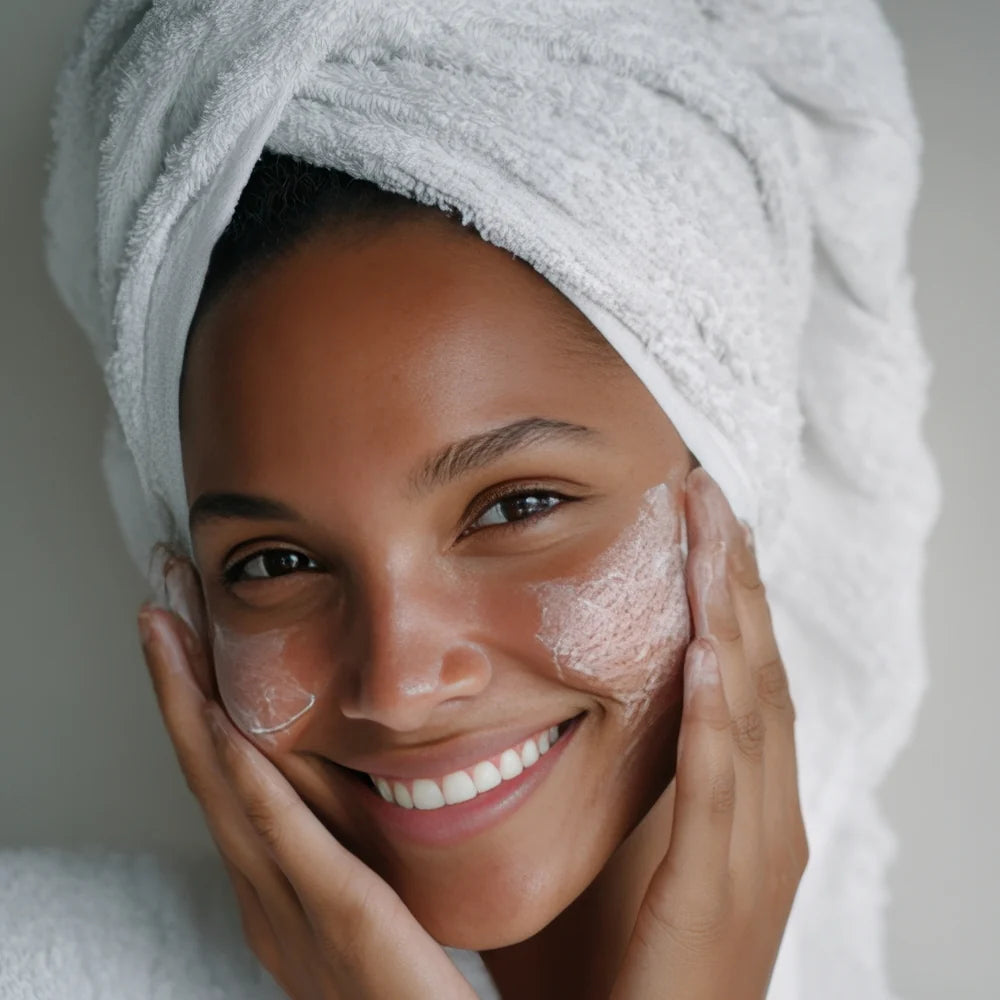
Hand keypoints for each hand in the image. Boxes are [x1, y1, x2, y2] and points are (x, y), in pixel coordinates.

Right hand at [138, 562, 477, 999]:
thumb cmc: (412, 978)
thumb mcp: (369, 887)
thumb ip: (343, 833)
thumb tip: (332, 755)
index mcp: (275, 892)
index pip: (225, 782)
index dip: (195, 704)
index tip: (184, 633)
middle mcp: (267, 902)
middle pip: (209, 775)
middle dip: (177, 688)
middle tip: (159, 607)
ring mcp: (296, 919)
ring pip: (229, 795)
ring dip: (194, 709)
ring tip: (171, 638)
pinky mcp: (350, 926)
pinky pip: (289, 843)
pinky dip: (250, 781)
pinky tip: (226, 731)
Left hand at [610, 467, 808, 999]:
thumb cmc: (622, 959)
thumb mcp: (622, 846)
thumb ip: (610, 774)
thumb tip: (549, 699)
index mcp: (744, 799)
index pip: (742, 670)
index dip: (726, 590)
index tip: (698, 517)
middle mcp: (765, 813)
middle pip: (755, 666)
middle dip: (732, 576)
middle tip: (708, 490)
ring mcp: (753, 851)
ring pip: (750, 707)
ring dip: (729, 615)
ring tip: (711, 534)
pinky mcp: (720, 893)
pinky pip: (721, 790)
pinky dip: (716, 718)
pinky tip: (705, 655)